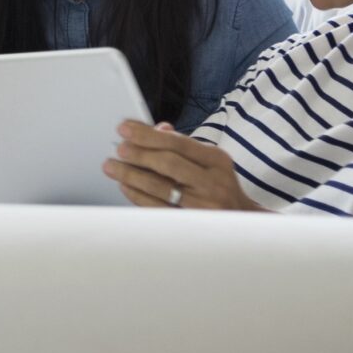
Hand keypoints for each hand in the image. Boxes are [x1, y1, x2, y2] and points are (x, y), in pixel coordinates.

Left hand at [105, 121, 259, 211]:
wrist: (240, 221)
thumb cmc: (219, 186)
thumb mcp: (209, 162)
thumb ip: (182, 145)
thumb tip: (157, 128)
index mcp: (217, 160)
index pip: (178, 142)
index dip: (148, 134)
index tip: (125, 129)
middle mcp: (213, 182)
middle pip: (169, 163)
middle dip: (139, 154)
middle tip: (119, 149)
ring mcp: (203, 206)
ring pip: (160, 187)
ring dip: (131, 175)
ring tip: (113, 166)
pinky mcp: (190, 224)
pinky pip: (157, 208)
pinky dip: (137, 196)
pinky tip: (125, 186)